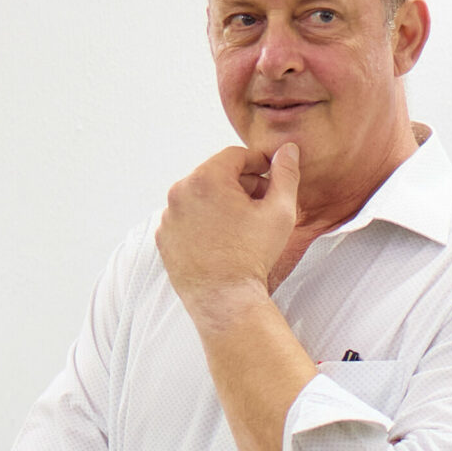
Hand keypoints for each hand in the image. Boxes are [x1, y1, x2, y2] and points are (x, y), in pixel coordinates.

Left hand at [158, 143, 299, 314]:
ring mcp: (168, 216)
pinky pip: (185, 219)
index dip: (257, 164)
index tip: (269, 176)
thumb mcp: (280, 211)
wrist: (225, 300)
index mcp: (206, 178)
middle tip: (260, 203)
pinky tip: (221, 239)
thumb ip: (285, 174)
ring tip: (241, 225)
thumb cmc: (253, 256)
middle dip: (239, 184)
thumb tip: (288, 150)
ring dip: (220, 203)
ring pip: (199, 197)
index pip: (235, 156)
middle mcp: (180, 192)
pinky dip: (202, 222)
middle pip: (215, 175)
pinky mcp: (163, 237)